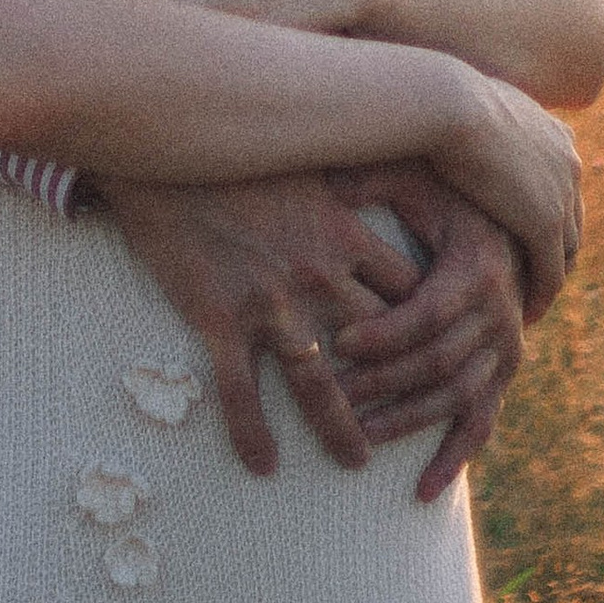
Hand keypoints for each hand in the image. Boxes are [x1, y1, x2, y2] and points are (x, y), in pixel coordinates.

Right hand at [95, 171, 422, 479]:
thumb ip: (339, 180)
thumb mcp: (303, 155)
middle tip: (413, 420)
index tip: (436, 348)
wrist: (166, 136)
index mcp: (342, 231)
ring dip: (340, 429)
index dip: (426, 324)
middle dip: (399, 386)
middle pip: (377, 345)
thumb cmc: (236, 139)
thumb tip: (369, 181)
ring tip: (355, 464)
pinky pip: (240, 392)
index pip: (406, 291)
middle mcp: (316, 272)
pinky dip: (252, 434)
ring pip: (318, 383)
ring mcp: (268, 301)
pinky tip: (261, 466)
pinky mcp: (218, 316)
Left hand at [325, 163, 527, 503]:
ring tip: (359, 435)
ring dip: (408, 422)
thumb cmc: (445, 190)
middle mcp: (502, 311)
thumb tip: (327, 175)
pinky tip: (422, 491)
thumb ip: (374, 176)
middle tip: (335, 396)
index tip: (339, 343)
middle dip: (384, 382)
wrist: (503, 210)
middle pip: (440, 362)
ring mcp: (507, 346)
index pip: (429, 314)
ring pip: (457, 396)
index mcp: (479, 265)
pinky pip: (483, 421)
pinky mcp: (502, 370)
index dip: (385, 334)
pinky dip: (454, 457)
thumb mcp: (415, 175)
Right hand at [435, 70, 583, 319]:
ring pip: (565, 253)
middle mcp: (568, 162)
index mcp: (555, 133)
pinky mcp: (545, 223)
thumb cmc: (440, 98)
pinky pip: (550, 273)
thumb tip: (450, 109)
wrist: (447, 103)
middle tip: (530, 278)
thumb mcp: (468, 100)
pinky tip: (523, 315)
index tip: (526, 237)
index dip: (547, 213)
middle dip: (554, 251)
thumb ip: (476, 113)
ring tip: (526, 303)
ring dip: (548, 280)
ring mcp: (561, 194)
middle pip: (571, 221)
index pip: (562, 185)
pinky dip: (540, 297)